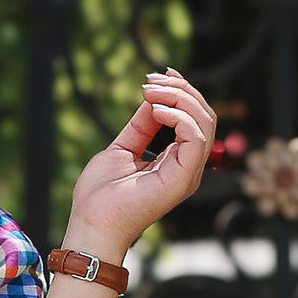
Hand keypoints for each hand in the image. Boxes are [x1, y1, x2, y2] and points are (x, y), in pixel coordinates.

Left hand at [65, 68, 215, 260]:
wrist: (91, 223)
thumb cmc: (101, 194)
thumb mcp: (122, 147)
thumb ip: (142, 125)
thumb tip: (153, 97)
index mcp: (176, 161)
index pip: (194, 119)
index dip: (181, 91)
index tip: (156, 75)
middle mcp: (187, 166)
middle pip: (204, 116)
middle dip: (181, 90)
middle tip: (151, 81)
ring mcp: (188, 173)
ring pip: (205, 121)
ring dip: (179, 98)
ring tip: (151, 93)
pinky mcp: (183, 178)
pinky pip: (196, 136)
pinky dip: (179, 116)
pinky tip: (155, 110)